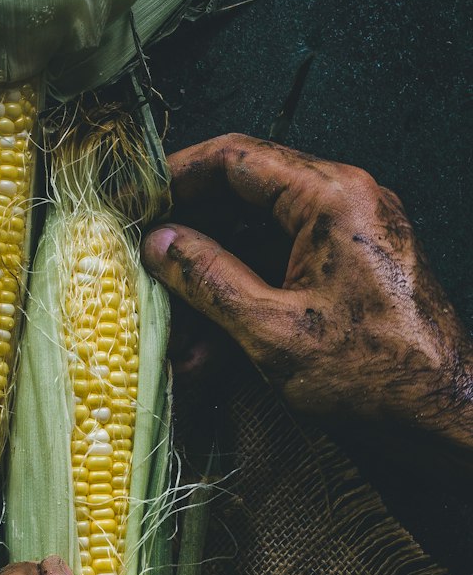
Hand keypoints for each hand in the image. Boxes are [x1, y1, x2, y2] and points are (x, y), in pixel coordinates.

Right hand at [140, 134, 472, 451]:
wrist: (445, 417)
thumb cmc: (373, 373)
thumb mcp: (272, 329)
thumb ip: (208, 278)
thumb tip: (159, 243)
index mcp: (331, 197)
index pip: (235, 158)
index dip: (174, 175)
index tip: (133, 200)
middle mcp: (344, 201)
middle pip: (242, 198)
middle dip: (188, 239)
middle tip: (140, 263)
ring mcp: (349, 235)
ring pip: (256, 241)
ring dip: (210, 282)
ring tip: (171, 332)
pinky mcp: (349, 269)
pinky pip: (281, 269)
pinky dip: (242, 302)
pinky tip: (206, 353)